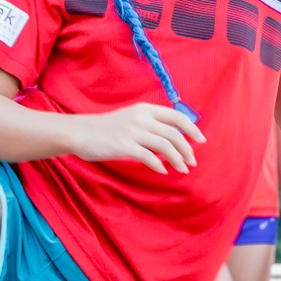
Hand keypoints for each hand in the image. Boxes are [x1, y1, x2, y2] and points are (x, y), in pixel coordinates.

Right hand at [71, 105, 203, 174]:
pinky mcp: (124, 145)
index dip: (191, 129)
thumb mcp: (130, 118)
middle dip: (187, 150)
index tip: (200, 140)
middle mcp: (142, 118)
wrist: (79, 132)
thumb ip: (149, 124)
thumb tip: (170, 139)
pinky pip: (149, 157)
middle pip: (174, 134)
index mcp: (145, 109)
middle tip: (192, 162)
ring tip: (182, 169)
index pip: (176, 117)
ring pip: (165, 146)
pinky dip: (159, 165)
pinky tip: (162, 171)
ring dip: (177, 159)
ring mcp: (133, 131)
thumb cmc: (105, 128)